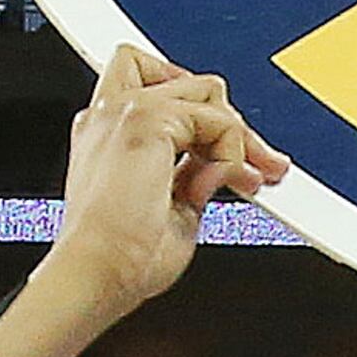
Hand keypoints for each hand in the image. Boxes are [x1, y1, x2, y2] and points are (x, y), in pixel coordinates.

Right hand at [42, 47, 288, 321]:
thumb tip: (219, 167)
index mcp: (105, 134)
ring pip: (207, 92)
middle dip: (231, 124)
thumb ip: (192, 177)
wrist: (97, 272)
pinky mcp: (147, 119)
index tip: (228, 154)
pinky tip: (221, 184)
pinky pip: (217, 119)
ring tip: (247, 179)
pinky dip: (232, 152)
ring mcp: (126, 111)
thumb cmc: (121, 257)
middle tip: (260, 164)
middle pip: (189, 84)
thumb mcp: (171, 209)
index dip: (200, 114)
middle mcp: (110, 114)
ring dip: (238, 138)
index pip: (159, 90)